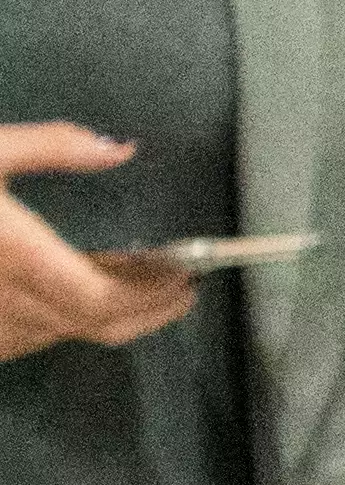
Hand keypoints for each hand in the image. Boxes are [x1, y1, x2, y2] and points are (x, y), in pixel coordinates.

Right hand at [0, 130, 189, 360]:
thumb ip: (49, 147)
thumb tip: (120, 148)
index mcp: (8, 257)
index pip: (98, 301)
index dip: (151, 298)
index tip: (186, 276)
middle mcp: (0, 302)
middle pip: (92, 326)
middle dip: (146, 309)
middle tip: (178, 284)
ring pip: (60, 335)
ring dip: (106, 316)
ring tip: (139, 282)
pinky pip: (27, 337)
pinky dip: (61, 319)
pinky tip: (74, 291)